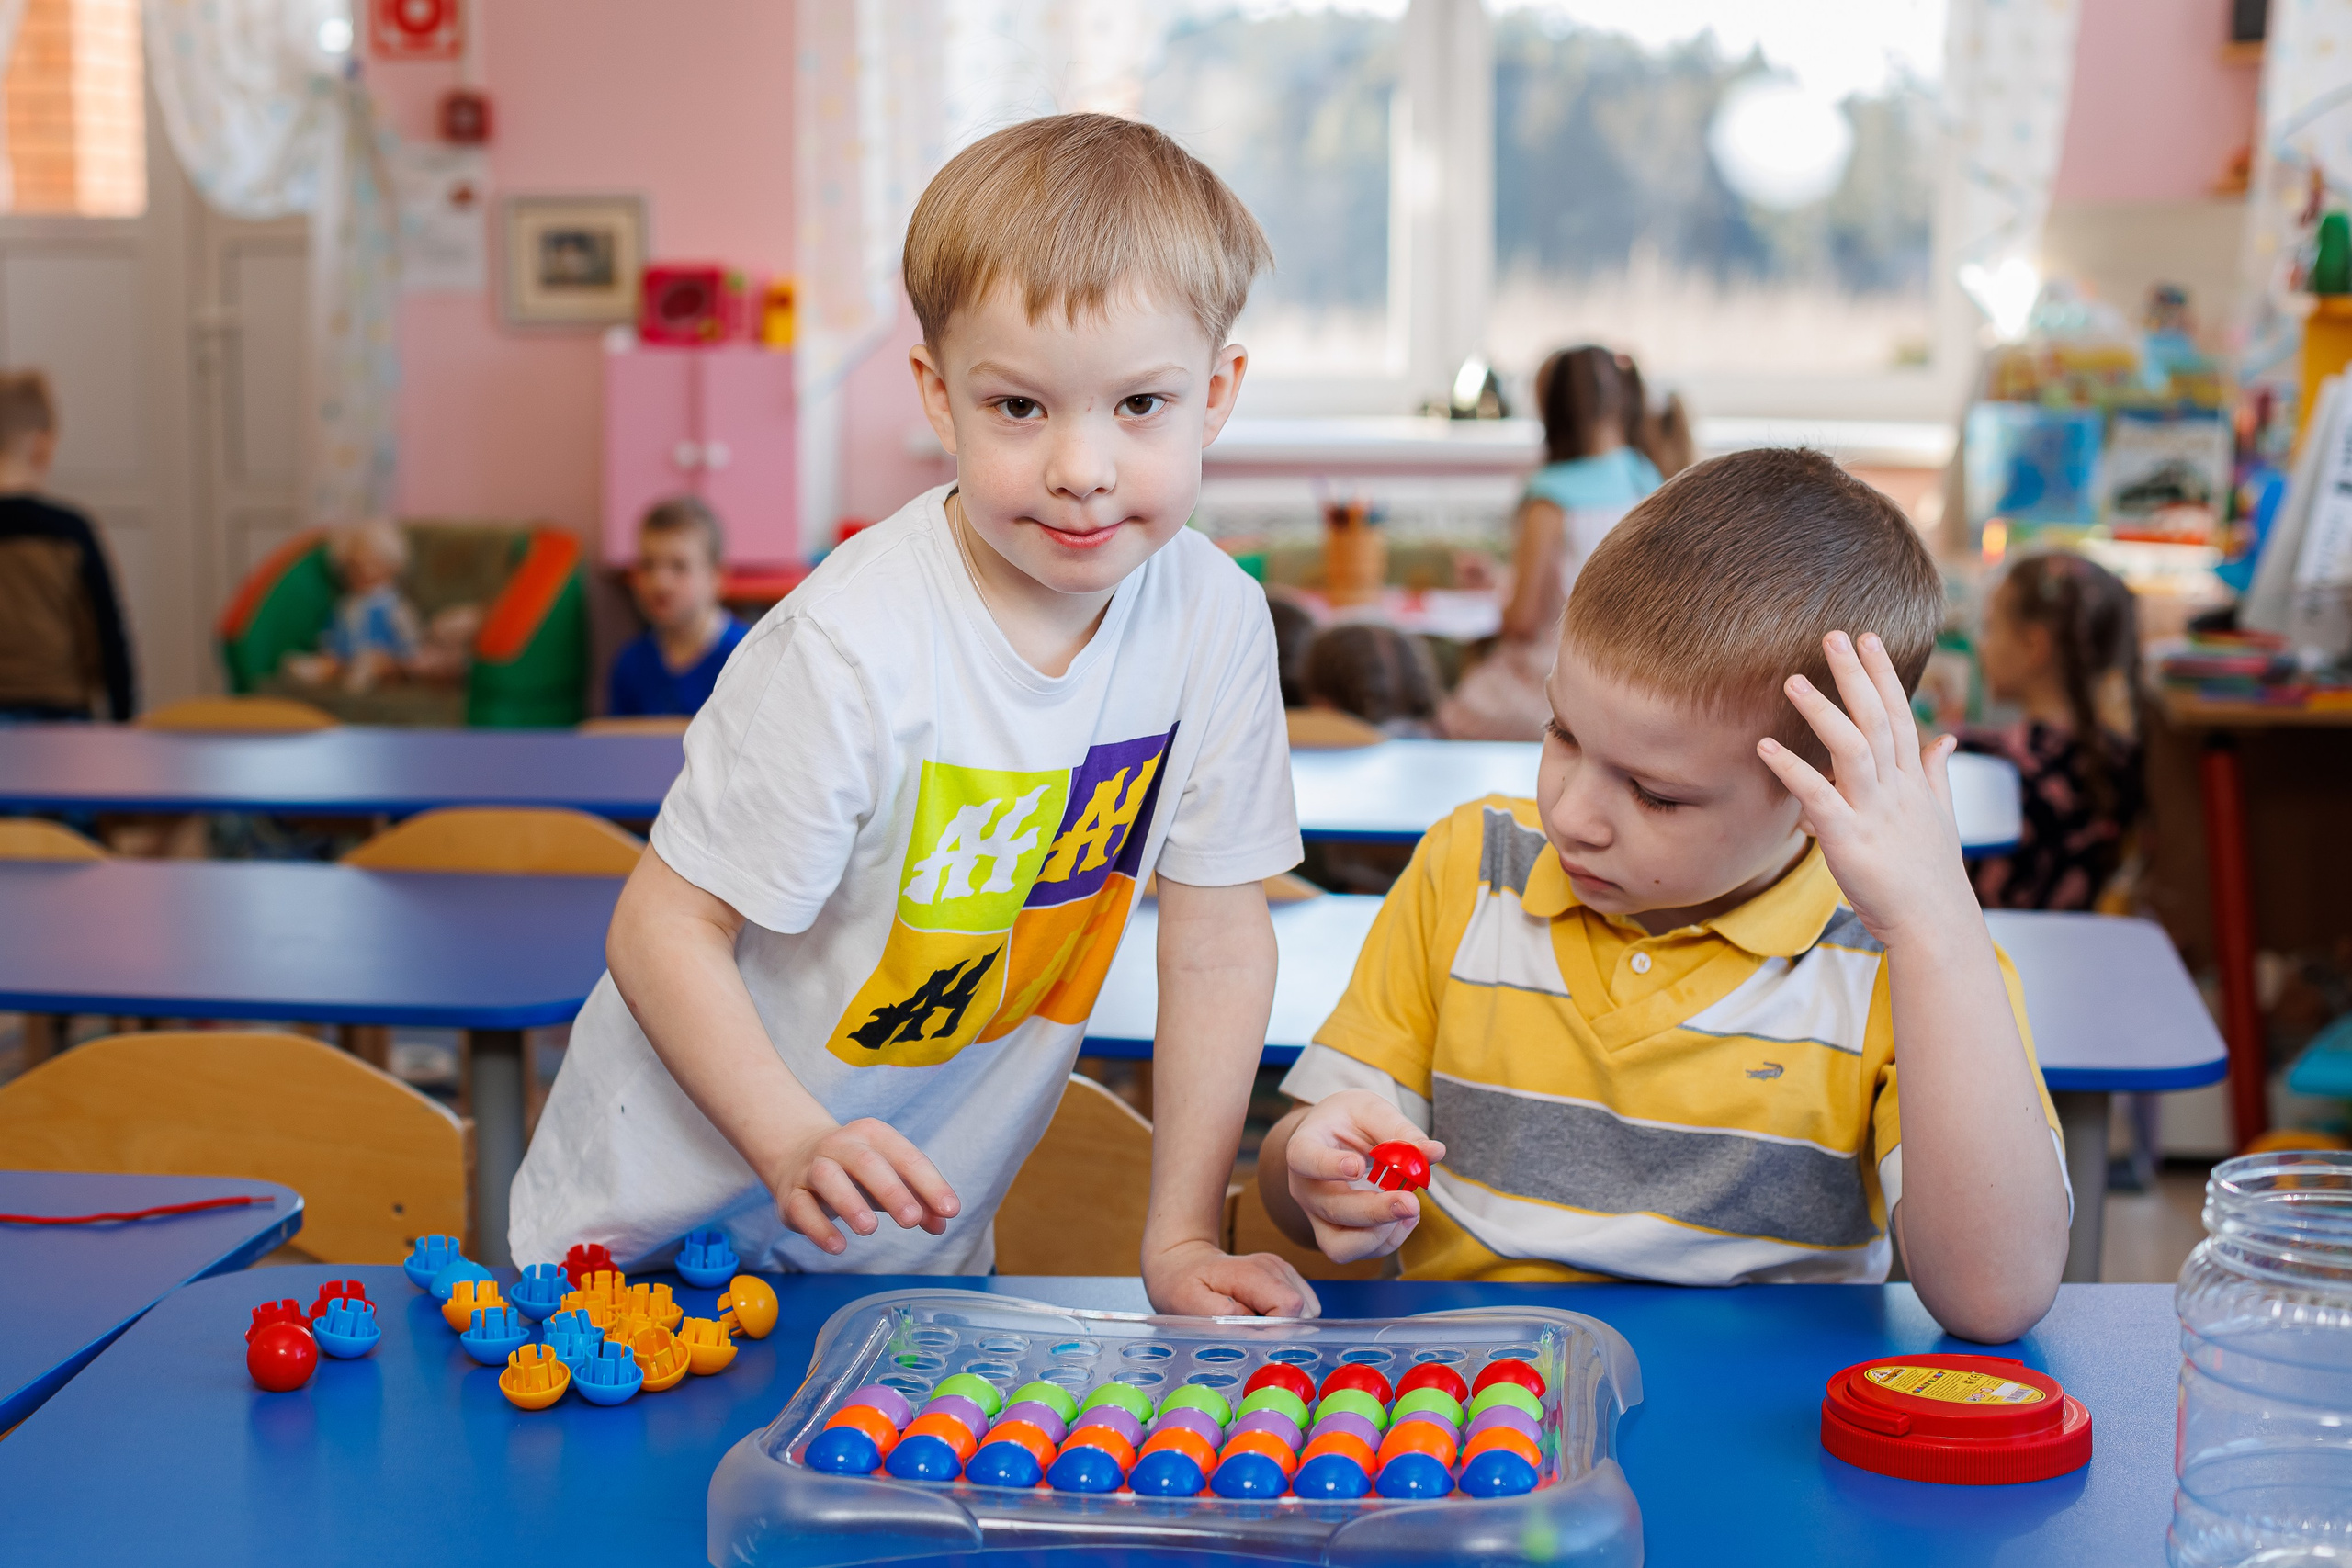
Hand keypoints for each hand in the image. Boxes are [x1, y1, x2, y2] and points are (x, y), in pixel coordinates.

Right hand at [767, 1117, 960, 1255]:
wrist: (796, 1153)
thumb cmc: (857, 1170)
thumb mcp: (890, 1177)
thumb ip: (918, 1199)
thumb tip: (942, 1223)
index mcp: (873, 1135)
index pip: (905, 1156)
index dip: (930, 1183)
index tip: (950, 1210)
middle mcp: (841, 1145)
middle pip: (866, 1162)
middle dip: (891, 1191)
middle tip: (912, 1220)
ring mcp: (812, 1166)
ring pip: (828, 1177)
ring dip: (849, 1202)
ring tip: (870, 1229)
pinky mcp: (790, 1194)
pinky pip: (801, 1207)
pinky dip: (818, 1227)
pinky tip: (838, 1246)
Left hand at [1144, 1236, 1321, 1318]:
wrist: (1183, 1261)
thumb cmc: (1183, 1284)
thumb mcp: (1189, 1302)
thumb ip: (1222, 1314)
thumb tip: (1252, 1323)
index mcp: (1252, 1272)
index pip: (1289, 1306)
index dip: (1275, 1330)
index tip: (1251, 1336)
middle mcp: (1274, 1267)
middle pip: (1302, 1311)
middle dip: (1280, 1329)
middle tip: (1246, 1327)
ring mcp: (1283, 1269)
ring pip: (1307, 1311)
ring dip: (1283, 1324)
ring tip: (1250, 1319)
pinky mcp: (1286, 1276)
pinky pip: (1304, 1308)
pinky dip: (1286, 1318)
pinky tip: (1259, 1313)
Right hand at [1284, 1090, 1446, 1264]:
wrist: (1334, 1138)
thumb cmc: (1350, 1121)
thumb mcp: (1371, 1111)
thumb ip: (1399, 1130)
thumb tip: (1435, 1151)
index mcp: (1304, 1146)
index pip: (1304, 1159)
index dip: (1328, 1166)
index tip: (1358, 1166)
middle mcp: (1305, 1188)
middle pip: (1331, 1210)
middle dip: (1374, 1211)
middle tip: (1410, 1202)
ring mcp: (1318, 1217)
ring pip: (1340, 1247)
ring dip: (1381, 1234)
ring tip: (1410, 1208)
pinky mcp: (1337, 1236)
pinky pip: (1362, 1251)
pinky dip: (1390, 1238)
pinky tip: (1407, 1215)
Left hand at [1758, 631, 1976, 947]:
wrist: (1935, 925)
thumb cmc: (1930, 875)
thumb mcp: (1940, 818)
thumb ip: (1936, 773)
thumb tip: (1945, 736)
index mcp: (1914, 782)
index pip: (1899, 715)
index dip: (1883, 676)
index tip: (1867, 638)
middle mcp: (1898, 789)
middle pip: (1877, 720)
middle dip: (1856, 676)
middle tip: (1833, 635)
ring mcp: (1876, 813)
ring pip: (1852, 749)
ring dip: (1822, 712)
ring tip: (1792, 680)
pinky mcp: (1851, 840)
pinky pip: (1819, 797)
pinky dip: (1793, 770)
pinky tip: (1766, 747)